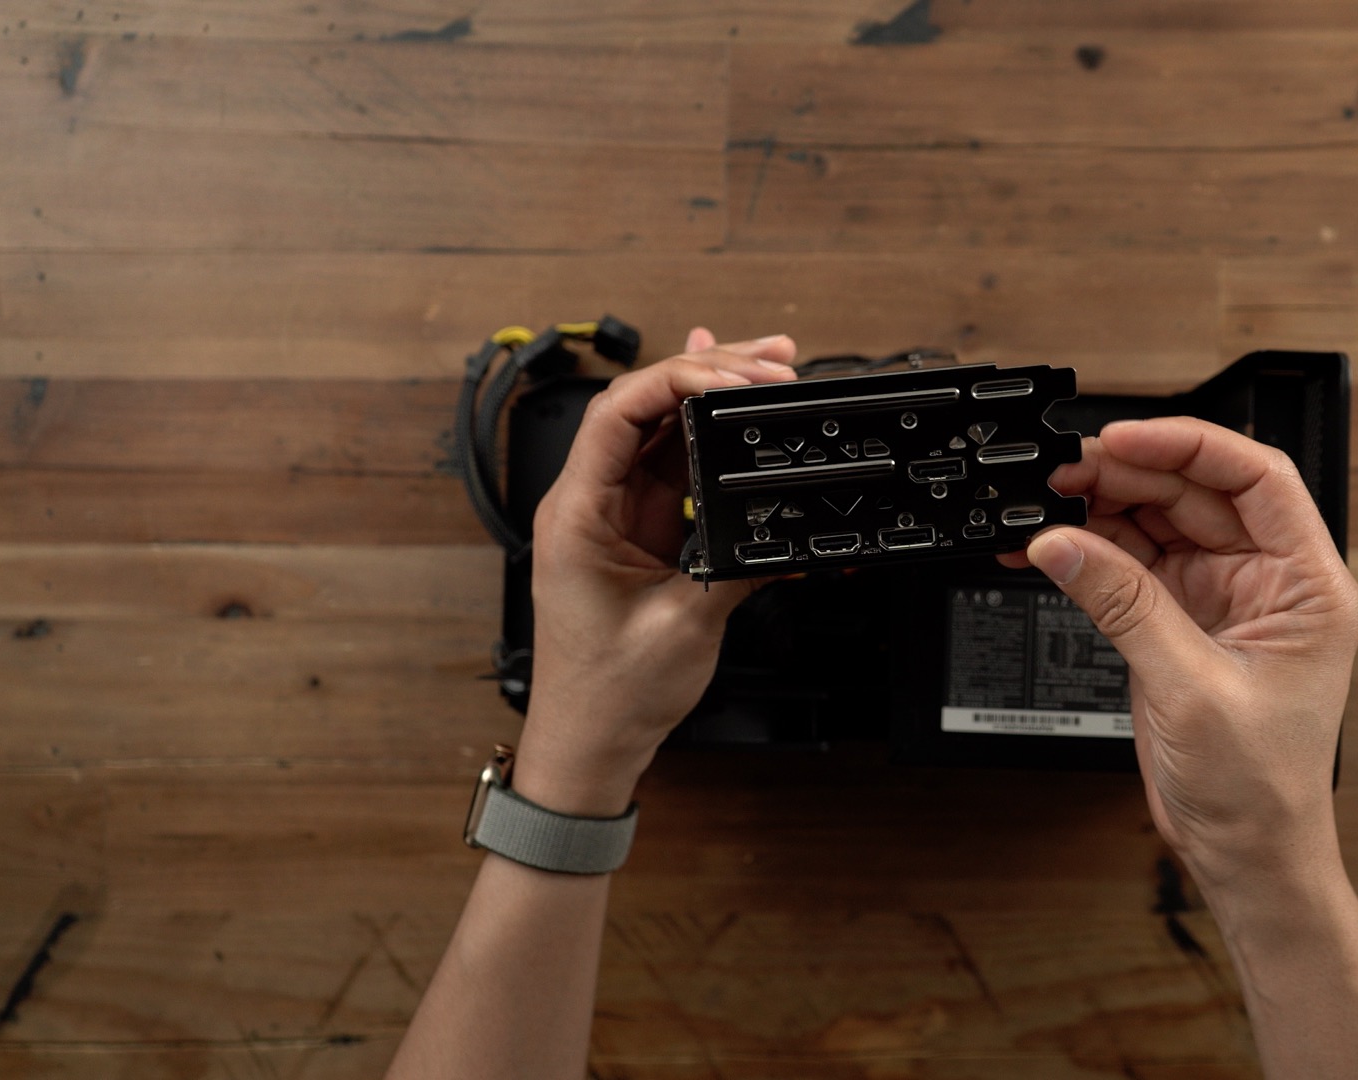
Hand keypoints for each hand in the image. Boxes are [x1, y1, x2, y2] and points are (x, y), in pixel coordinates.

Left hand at [515, 328, 797, 813]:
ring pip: (661, 430)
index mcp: (577, 516)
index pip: (618, 415)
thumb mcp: (685, 626)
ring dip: (714, 396)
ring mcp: (613, 513)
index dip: (677, 381)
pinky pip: (671, 464)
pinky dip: (707, 434)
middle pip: (643, 407)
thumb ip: (734, 567)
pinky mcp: (638, 530)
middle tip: (772, 362)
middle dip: (709, 375)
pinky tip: (732, 402)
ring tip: (769, 367)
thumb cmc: (608, 696)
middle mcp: (588, 503)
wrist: (589, 744)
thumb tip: (780, 531)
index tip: (734, 378)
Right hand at [998, 418, 1357, 882]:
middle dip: (1129, 476)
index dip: (1189, 445)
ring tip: (1046, 505)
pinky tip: (1048, 548)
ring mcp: (1219, 602)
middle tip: (1065, 474)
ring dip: (1101, 511)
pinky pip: (1128, 571)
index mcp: (1308, 585)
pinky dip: (1087, 556)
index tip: (1125, 440)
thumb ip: (1125, 605)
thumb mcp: (1192, 687)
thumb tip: (1065, 542)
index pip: (1256, 477)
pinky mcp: (1177, 627)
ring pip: (1157, 526)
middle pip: (1196, 494)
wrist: (1246, 854)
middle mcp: (1267, 583)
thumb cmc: (1263, 788)